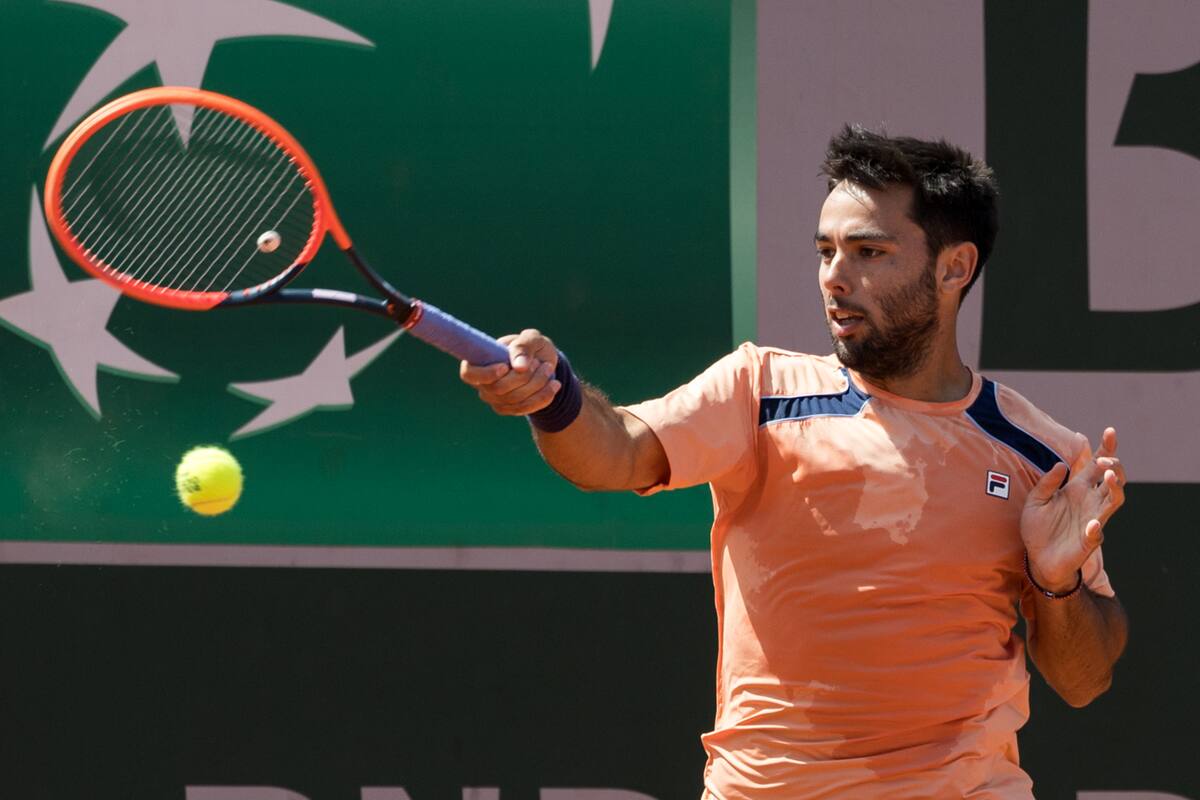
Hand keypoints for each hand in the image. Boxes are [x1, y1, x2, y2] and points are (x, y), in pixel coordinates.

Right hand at [459, 328, 561, 415]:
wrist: (544, 363)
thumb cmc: (532, 347)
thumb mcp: (531, 339)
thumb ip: (523, 346)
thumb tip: (519, 366)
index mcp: (480, 362)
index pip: (469, 374)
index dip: (485, 374)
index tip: (505, 367)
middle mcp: (483, 384)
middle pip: (498, 388)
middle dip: (523, 377)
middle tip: (539, 362)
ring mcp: (495, 399)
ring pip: (515, 400)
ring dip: (536, 384)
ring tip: (548, 369)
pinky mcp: (510, 409)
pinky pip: (525, 408)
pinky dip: (543, 396)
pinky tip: (554, 385)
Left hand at [1021, 427, 1126, 591]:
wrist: (1037, 558)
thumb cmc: (1037, 528)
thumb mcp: (1034, 501)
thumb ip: (1046, 483)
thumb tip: (1060, 464)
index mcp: (1077, 489)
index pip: (1096, 465)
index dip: (1106, 448)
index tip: (1110, 431)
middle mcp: (1089, 502)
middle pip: (1113, 479)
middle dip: (1113, 466)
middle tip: (1104, 459)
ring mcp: (1092, 520)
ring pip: (1115, 501)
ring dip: (1115, 488)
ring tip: (1108, 475)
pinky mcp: (1088, 541)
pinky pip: (1097, 533)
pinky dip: (1095, 528)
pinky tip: (1090, 523)